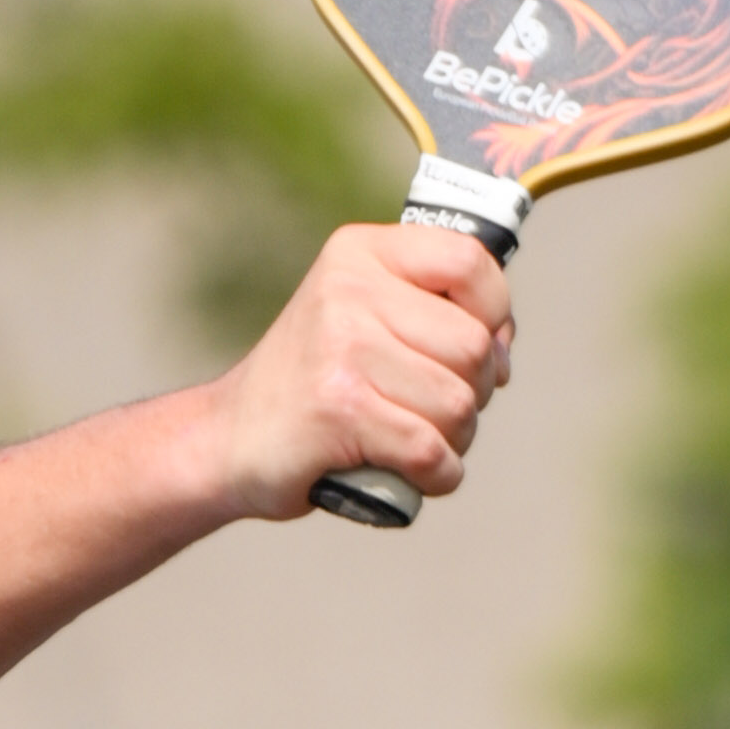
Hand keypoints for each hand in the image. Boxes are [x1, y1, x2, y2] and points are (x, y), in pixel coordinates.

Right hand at [206, 219, 508, 523]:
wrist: (226, 440)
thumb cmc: (311, 384)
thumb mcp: (359, 315)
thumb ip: (428, 309)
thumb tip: (504, 347)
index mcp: (360, 253)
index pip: (469, 262)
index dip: (495, 314)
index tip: (481, 349)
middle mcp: (349, 290)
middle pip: (473, 344)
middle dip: (474, 392)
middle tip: (436, 410)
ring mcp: (342, 349)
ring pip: (458, 403)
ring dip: (454, 439)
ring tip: (416, 442)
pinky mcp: (338, 411)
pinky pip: (429, 449)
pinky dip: (436, 475)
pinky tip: (414, 475)